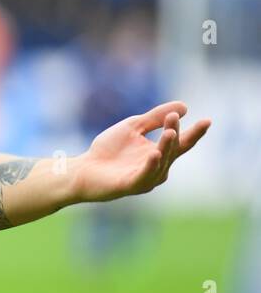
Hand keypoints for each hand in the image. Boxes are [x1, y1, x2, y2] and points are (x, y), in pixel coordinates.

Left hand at [76, 101, 210, 202]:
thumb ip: (155, 117)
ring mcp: (146, 178)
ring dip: (166, 146)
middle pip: (172, 149)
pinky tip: (154, 154)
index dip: (195, 132)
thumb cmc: (109, 149)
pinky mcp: (131, 185)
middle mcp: (158, 167)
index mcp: (160, 153)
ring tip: (169, 132)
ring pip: (161, 161)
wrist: (84, 168)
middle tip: (173, 117)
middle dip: (173, 133)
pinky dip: (150, 165)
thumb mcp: (133, 127)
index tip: (207, 120)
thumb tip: (184, 107)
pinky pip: (144, 175)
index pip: (182, 142)